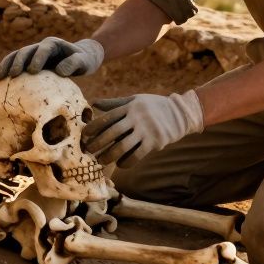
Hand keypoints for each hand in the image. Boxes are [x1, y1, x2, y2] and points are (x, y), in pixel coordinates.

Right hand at [0, 37, 104, 79]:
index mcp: (53, 44)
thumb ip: (74, 64)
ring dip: (6, 65)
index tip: (32, 71)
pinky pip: (14, 63)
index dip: (37, 58)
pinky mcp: (29, 62)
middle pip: (25, 51)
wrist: (81, 57)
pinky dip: (3, 68)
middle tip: (12, 75)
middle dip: (17, 62)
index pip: (43, 49)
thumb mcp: (84, 62)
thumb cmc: (84, 60)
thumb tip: (59, 71)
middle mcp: (40, 47)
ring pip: (16, 56)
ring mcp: (33, 54)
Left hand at [83, 90, 203, 167]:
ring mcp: (146, 131)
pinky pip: (136, 156)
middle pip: (112, 133)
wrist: (180, 113)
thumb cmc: (153, 106)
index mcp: (130, 107)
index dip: (94, 127)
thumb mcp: (135, 100)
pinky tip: (120, 164)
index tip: (84, 134)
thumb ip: (114, 104)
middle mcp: (137, 118)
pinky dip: (126, 162)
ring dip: (109, 156)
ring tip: (101, 160)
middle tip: (88, 150)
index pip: (108, 117)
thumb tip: (94, 103)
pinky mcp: (154, 143)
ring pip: (122, 147)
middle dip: (98, 143)